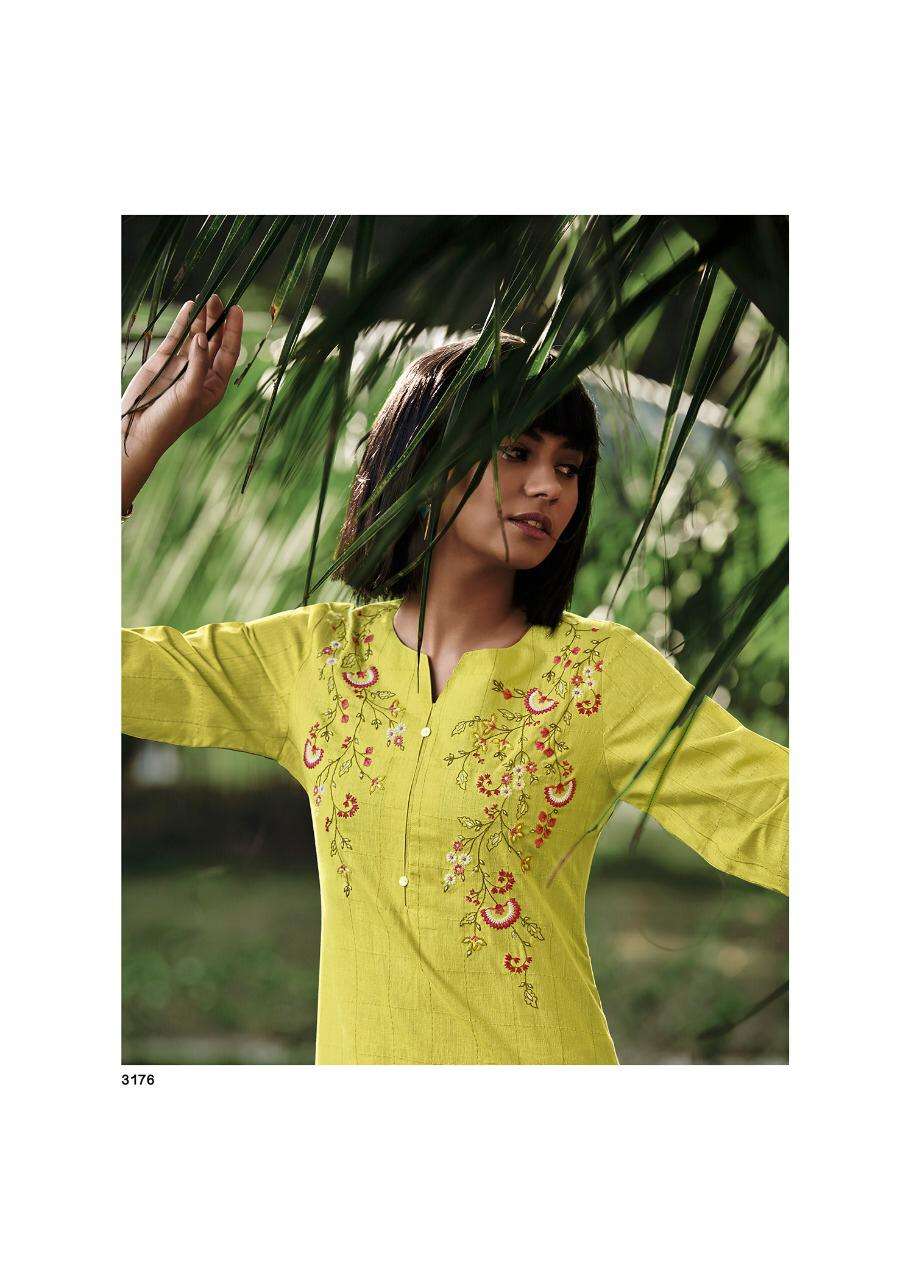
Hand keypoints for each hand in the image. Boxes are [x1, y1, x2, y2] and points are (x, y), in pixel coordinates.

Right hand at [121, 294, 243, 461]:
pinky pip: (176, 338)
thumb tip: (201, 336)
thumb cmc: (169, 419)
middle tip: (217, 298)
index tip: (236, 309)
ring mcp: (182, 365)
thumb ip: (197, 365)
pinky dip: (182, 323)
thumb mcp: (189, 393)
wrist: (139, 430)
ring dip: (200, 318)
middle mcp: (201, 373)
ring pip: (194, 336)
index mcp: (214, 385)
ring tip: (204, 297)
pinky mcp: (163, 361)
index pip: (228, 352)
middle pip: (213, 340)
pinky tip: (189, 307)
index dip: (233, 331)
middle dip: (216, 320)